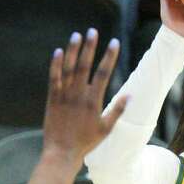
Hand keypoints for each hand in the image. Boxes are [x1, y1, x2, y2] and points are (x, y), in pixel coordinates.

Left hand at [41, 29, 127, 166]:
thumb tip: (130, 95)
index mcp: (94, 101)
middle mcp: (79, 95)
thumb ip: (117, 110)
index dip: (109, 57)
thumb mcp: (106, 129)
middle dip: (90, 47)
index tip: (114, 42)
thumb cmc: (86, 143)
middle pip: (85, 66)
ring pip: (69, 68)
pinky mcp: (52, 99)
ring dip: (74, 51)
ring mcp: (64, 96)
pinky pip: (54, 78)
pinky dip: (56, 64)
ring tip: (77, 35)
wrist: (62, 152)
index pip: (103, 73)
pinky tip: (59, 51)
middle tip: (93, 31)